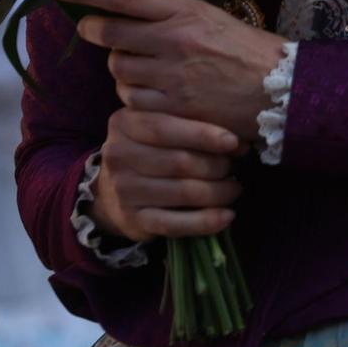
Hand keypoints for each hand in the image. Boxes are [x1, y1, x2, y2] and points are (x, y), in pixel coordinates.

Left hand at [47, 0, 288, 142]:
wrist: (278, 89)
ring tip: (148, 71)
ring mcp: (172, 75)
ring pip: (118, 70)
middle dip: (95, 33)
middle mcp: (174, 39)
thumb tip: (118, 12)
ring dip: (123, 70)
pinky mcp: (173, 107)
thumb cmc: (243, 50)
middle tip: (93, 31)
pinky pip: (132, 102)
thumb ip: (165, 14)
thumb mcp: (208, 16)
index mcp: (184, 9)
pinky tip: (157, 96)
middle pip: (109, 35)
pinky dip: (136, 99)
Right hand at [89, 107, 240, 242]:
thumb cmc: (147, 150)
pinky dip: (206, 221)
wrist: (112, 190)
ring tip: (234, 188)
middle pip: (178, 161)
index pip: (164, 128)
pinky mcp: (133, 220)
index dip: (201, 134)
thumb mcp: (156, 126)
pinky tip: (227, 216)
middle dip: (215, 165)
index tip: (232, 141)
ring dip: (218, 192)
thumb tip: (235, 139)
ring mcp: (124, 190)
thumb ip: (186, 122)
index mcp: (124, 124)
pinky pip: (175, 224)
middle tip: (235, 166)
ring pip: (182, 192)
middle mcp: (119, 156)